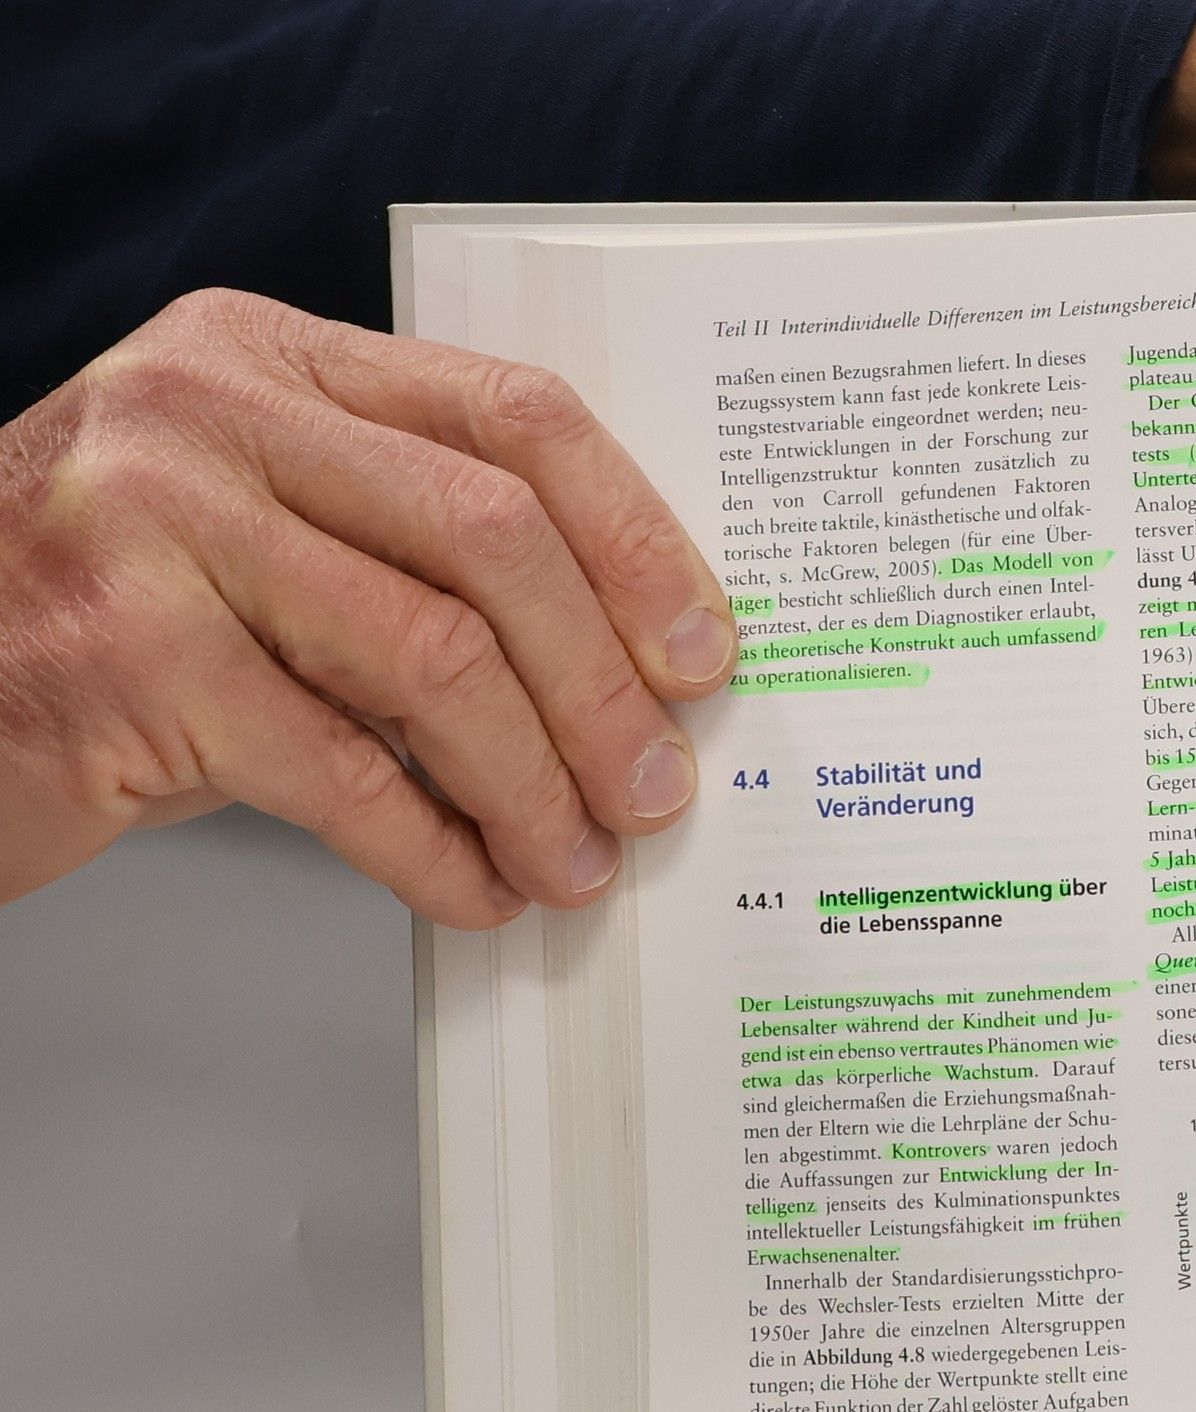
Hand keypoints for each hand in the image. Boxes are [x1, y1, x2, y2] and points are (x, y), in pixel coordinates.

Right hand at [0, 289, 735, 926]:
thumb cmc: (118, 620)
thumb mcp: (264, 539)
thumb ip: (409, 558)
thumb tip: (616, 673)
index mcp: (275, 360)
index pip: (513, 417)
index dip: (635, 540)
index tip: (702, 651)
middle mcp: (210, 415)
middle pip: (491, 538)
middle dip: (600, 686)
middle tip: (652, 790)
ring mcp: (157, 527)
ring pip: (432, 660)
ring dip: (532, 785)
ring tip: (576, 861)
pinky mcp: (124, 661)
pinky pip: (341, 774)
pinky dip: (433, 851)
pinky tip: (477, 890)